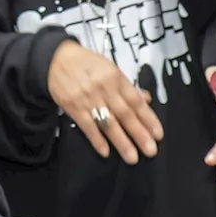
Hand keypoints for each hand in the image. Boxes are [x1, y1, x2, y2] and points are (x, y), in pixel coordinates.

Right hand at [47, 39, 162, 163]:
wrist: (57, 59)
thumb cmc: (87, 64)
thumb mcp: (110, 68)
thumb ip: (127, 86)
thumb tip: (146, 99)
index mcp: (116, 78)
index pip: (136, 101)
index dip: (148, 118)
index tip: (158, 134)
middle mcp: (104, 89)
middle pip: (125, 114)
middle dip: (139, 133)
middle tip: (150, 150)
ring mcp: (88, 99)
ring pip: (108, 123)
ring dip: (121, 141)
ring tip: (132, 157)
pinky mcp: (73, 107)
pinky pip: (87, 126)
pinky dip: (96, 139)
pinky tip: (105, 151)